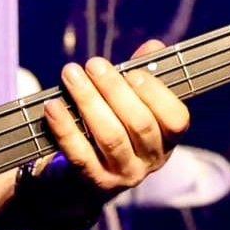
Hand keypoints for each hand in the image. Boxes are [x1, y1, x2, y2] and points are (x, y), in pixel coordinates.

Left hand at [40, 40, 190, 192]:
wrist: (78, 181)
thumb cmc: (109, 130)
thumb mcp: (128, 105)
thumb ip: (142, 76)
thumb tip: (154, 47)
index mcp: (166, 139)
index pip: (176, 119)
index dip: (157, 94)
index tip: (133, 72)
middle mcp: (150, 160)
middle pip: (139, 123)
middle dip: (114, 89)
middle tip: (93, 64)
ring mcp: (123, 174)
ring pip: (110, 136)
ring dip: (88, 100)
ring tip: (71, 75)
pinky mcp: (93, 183)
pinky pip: (79, 154)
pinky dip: (65, 127)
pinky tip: (53, 105)